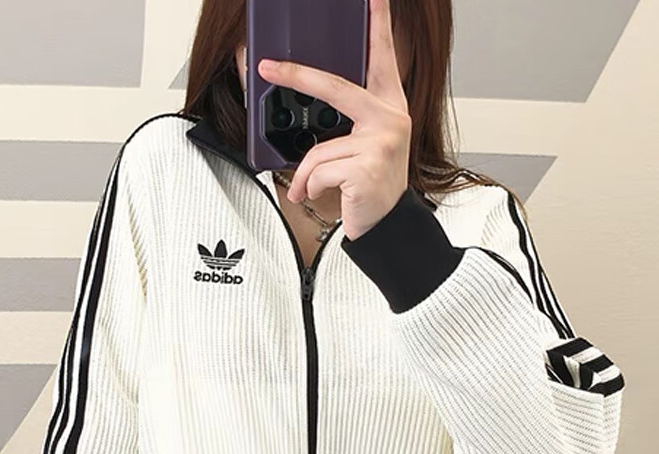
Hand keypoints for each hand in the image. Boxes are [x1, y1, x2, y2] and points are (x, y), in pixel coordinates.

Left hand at [257, 0, 410, 240]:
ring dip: (307, 174)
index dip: (378, 22)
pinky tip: (328, 195)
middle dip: (296, 76)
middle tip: (268, 67)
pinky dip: (311, 187)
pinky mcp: (366, 167)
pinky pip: (318, 170)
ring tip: (316, 187)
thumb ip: (345, 121)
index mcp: (389, 107)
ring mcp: (381, 142)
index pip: (383, 56)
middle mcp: (390, 118)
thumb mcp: (364, 146)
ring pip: (318, 147)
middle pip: (333, 88)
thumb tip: (305, 101)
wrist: (386, 226)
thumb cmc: (371, 187)